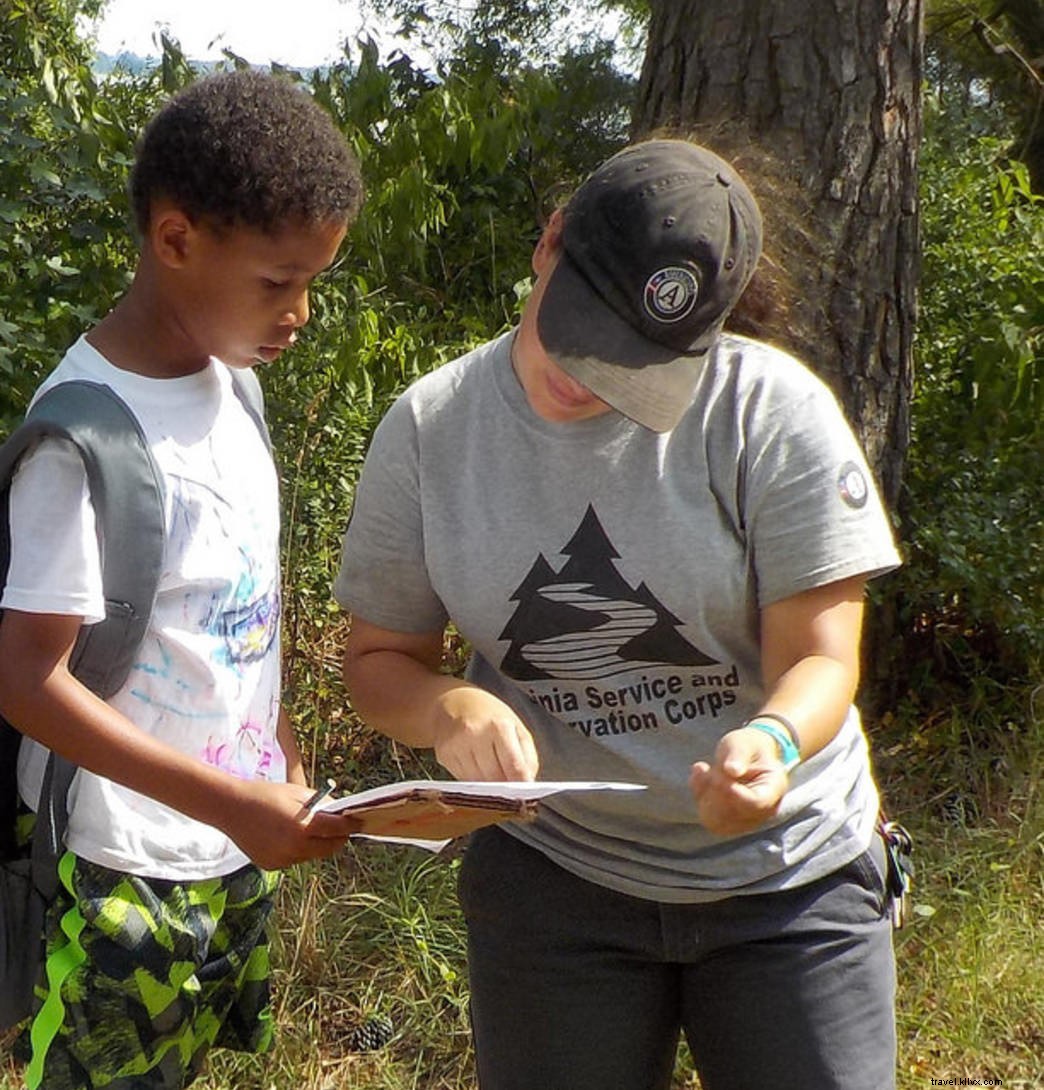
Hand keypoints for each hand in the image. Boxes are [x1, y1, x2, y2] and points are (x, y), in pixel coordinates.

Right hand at [218, 779, 359, 869]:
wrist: (231, 809)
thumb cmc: (267, 794)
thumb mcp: (298, 793)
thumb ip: (322, 805)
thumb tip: (340, 812)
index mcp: (304, 826)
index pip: (338, 829)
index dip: (351, 825)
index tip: (358, 822)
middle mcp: (296, 847)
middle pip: (330, 848)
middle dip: (337, 838)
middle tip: (339, 829)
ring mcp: (284, 859)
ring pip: (311, 854)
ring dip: (315, 844)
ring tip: (303, 828)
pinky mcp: (273, 866)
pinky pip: (294, 859)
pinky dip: (296, 850)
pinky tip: (283, 836)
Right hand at [431, 687, 539, 781]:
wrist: (453, 702)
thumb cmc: (490, 715)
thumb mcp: (516, 727)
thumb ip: (527, 757)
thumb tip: (528, 785)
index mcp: (498, 725)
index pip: (513, 766)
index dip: (521, 785)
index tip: (525, 796)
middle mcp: (475, 734)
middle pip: (495, 778)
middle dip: (504, 786)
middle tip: (509, 784)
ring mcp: (456, 745)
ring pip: (478, 783)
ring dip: (488, 784)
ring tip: (491, 771)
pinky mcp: (443, 755)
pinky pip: (463, 780)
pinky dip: (473, 780)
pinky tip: (475, 765)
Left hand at [689, 727, 788, 836]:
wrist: (746, 755)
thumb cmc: (747, 747)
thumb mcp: (743, 743)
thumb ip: (738, 754)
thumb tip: (732, 770)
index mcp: (774, 787)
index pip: (757, 802)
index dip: (735, 794)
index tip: (718, 778)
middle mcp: (765, 809)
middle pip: (735, 815)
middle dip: (716, 791)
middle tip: (713, 768)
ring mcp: (749, 820)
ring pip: (719, 822)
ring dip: (705, 795)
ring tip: (706, 771)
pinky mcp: (731, 824)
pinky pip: (709, 820)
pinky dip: (699, 797)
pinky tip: (700, 777)